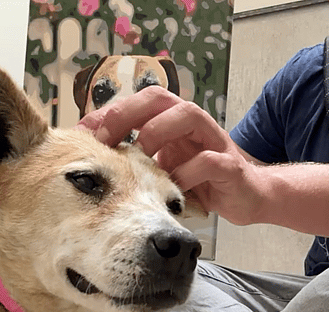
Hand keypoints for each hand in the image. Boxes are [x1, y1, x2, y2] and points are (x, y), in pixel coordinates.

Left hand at [76, 86, 267, 224]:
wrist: (247, 196)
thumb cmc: (199, 179)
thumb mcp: (163, 165)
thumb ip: (136, 156)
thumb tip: (89, 159)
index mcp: (172, 121)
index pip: (138, 102)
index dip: (109, 112)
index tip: (81, 132)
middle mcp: (192, 124)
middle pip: (160, 98)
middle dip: (128, 113)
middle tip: (104, 138)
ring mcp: (213, 141)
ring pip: (188, 116)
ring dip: (159, 131)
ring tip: (140, 154)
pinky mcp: (230, 167)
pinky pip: (210, 160)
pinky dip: (189, 171)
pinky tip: (173, 186)